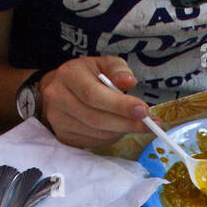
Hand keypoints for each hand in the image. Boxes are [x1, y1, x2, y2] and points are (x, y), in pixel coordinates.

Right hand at [39, 56, 153, 147]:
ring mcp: (58, 120)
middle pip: (95, 118)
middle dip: (126, 123)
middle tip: (149, 124)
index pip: (93, 94)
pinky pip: (93, 142)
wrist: (60, 88)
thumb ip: (118, 70)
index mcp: (68, 75)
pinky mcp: (63, 136)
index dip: (119, 105)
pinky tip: (118, 129)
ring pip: (96, 133)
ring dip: (121, 132)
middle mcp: (58, 98)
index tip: (143, 110)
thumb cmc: (87, 75)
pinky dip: (111, 138)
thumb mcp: (103, 64)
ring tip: (135, 124)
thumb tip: (129, 82)